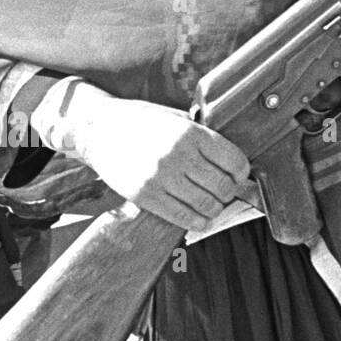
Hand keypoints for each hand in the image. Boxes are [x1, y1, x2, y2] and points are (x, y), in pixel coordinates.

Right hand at [38, 83, 249, 230]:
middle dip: (230, 192)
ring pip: (206, 204)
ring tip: (214, 204)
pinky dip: (198, 221)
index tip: (239, 175)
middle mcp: (178, 155)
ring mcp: (161, 177)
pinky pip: (181, 216)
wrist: (99, 131)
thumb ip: (203, 136)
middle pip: (223, 185)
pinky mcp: (144, 196)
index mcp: (192, 133)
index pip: (234, 161)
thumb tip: (231, 159)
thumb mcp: (178, 118)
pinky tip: (201, 219)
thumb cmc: (143, 122)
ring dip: (216, 208)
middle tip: (226, 191)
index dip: (242, 172)